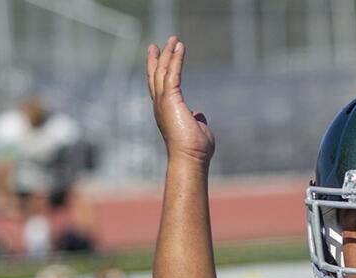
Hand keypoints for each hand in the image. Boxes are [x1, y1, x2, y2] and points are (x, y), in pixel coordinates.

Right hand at [147, 36, 213, 164]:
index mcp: (166, 112)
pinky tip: (180, 47)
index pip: (160, 87)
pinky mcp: (170, 100)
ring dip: (167, 54)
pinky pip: (172, 73)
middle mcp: (160, 105)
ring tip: (173, 40)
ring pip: (162, 71)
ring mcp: (163, 102)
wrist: (190, 159)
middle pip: (156, 76)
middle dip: (157, 59)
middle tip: (157, 44)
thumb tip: (199, 114)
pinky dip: (175, 58)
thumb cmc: (196, 150)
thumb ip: (197, 119)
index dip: (159, 71)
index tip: (159, 57)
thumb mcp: (197, 129)